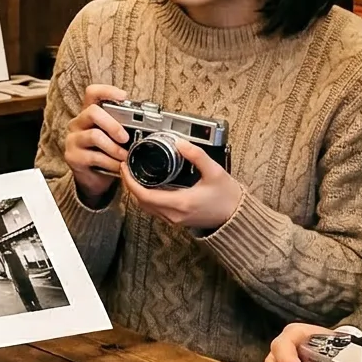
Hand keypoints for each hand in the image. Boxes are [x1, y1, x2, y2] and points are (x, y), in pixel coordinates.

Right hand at [63, 84, 132, 206]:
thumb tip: (149, 124)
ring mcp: (73, 139)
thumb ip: (123, 127)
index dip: (107, 91)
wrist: (92, 178)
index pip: (92, 93)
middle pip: (92, 112)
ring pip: (94, 136)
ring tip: (125, 156)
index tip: (123, 97)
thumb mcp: (114, 137)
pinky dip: (111, 162)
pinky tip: (119, 166)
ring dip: (115, 148)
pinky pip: (95, 157)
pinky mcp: (73, 157)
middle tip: (126, 137)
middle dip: (113, 124)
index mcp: (89, 113)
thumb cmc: (106, 153)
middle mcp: (78, 123)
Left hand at [124, 137, 244, 234]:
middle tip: (126, 167)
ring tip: (134, 174)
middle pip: (141, 202)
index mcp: (180, 203)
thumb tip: (180, 142)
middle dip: (130, 184)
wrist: (236, 217)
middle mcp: (174, 214)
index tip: (125, 166)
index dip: (130, 181)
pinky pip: (155, 209)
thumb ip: (197, 155)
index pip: (144, 195)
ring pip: (146, 207)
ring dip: (137, 192)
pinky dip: (146, 197)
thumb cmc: (227, 197)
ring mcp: (174, 219)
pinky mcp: (177, 219)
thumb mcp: (214, 171)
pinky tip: (148, 185)